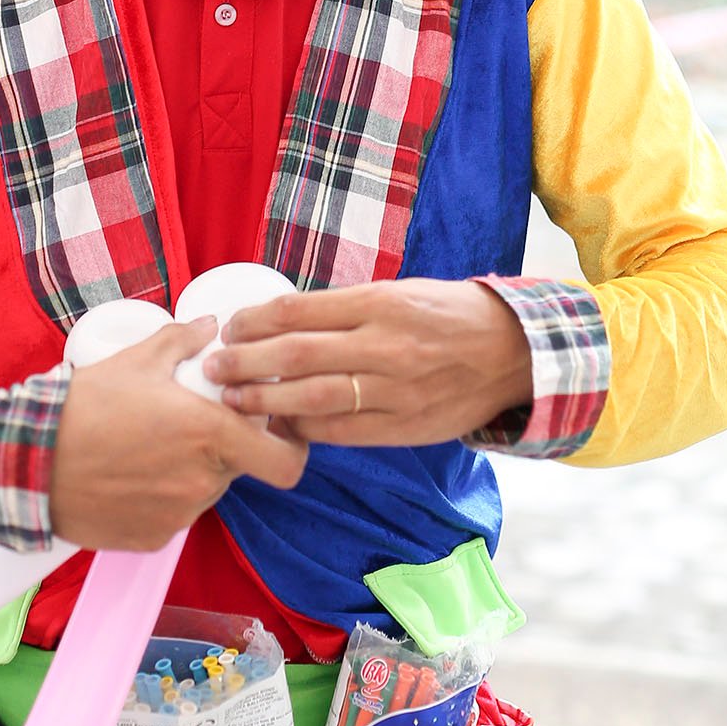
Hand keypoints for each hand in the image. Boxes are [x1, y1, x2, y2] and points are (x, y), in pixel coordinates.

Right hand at [49, 315, 307, 549]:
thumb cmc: (85, 408)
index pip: (286, 461)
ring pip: (205, 490)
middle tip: (192, 423)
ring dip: (192, 470)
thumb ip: (183, 340)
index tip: (277, 428)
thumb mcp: (135, 360)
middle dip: (225, 446)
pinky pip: (173, 515)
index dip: (291, 446)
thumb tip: (211, 325)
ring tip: (151, 445)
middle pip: (240, 468)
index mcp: (211, 435)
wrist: (30, 463)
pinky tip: (131, 473)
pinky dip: (162, 496)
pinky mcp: (152, 539)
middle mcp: (203, 482)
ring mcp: (178, 516)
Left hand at [203, 279, 533, 447]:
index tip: (230, 326)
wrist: (513, 353)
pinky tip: (280, 426)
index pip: (298, 311)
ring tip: (232, 400)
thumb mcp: (399, 292)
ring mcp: (394, 391)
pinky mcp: (404, 427)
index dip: (254, 321)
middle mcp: (384, 346)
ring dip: (264, 401)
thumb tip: (283, 320)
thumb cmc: (449, 315)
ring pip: (312, 399)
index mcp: (379, 303)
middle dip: (244, 363)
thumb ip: (346, 309)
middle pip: (294, 356)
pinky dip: (304, 430)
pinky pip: (340, 433)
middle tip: (213, 368)